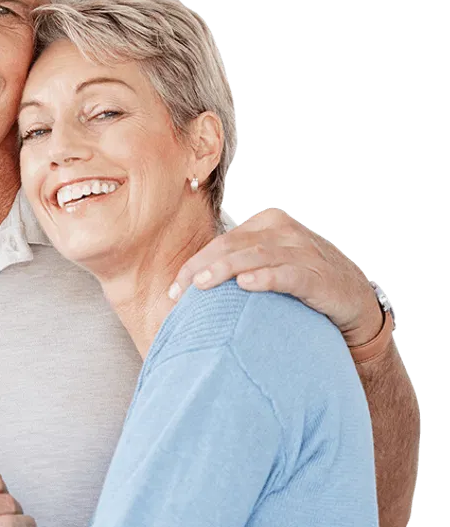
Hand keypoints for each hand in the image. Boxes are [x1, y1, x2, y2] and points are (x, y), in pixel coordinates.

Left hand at [170, 209, 383, 347]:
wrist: (352, 300)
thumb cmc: (300, 284)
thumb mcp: (267, 265)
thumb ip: (237, 266)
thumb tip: (192, 284)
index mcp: (266, 225)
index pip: (221, 241)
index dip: (194, 264)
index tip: (174, 289)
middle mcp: (283, 232)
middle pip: (233, 246)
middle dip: (202, 267)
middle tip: (181, 289)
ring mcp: (302, 252)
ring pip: (256, 257)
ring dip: (225, 270)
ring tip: (202, 285)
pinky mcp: (317, 276)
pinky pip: (288, 274)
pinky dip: (266, 278)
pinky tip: (246, 285)